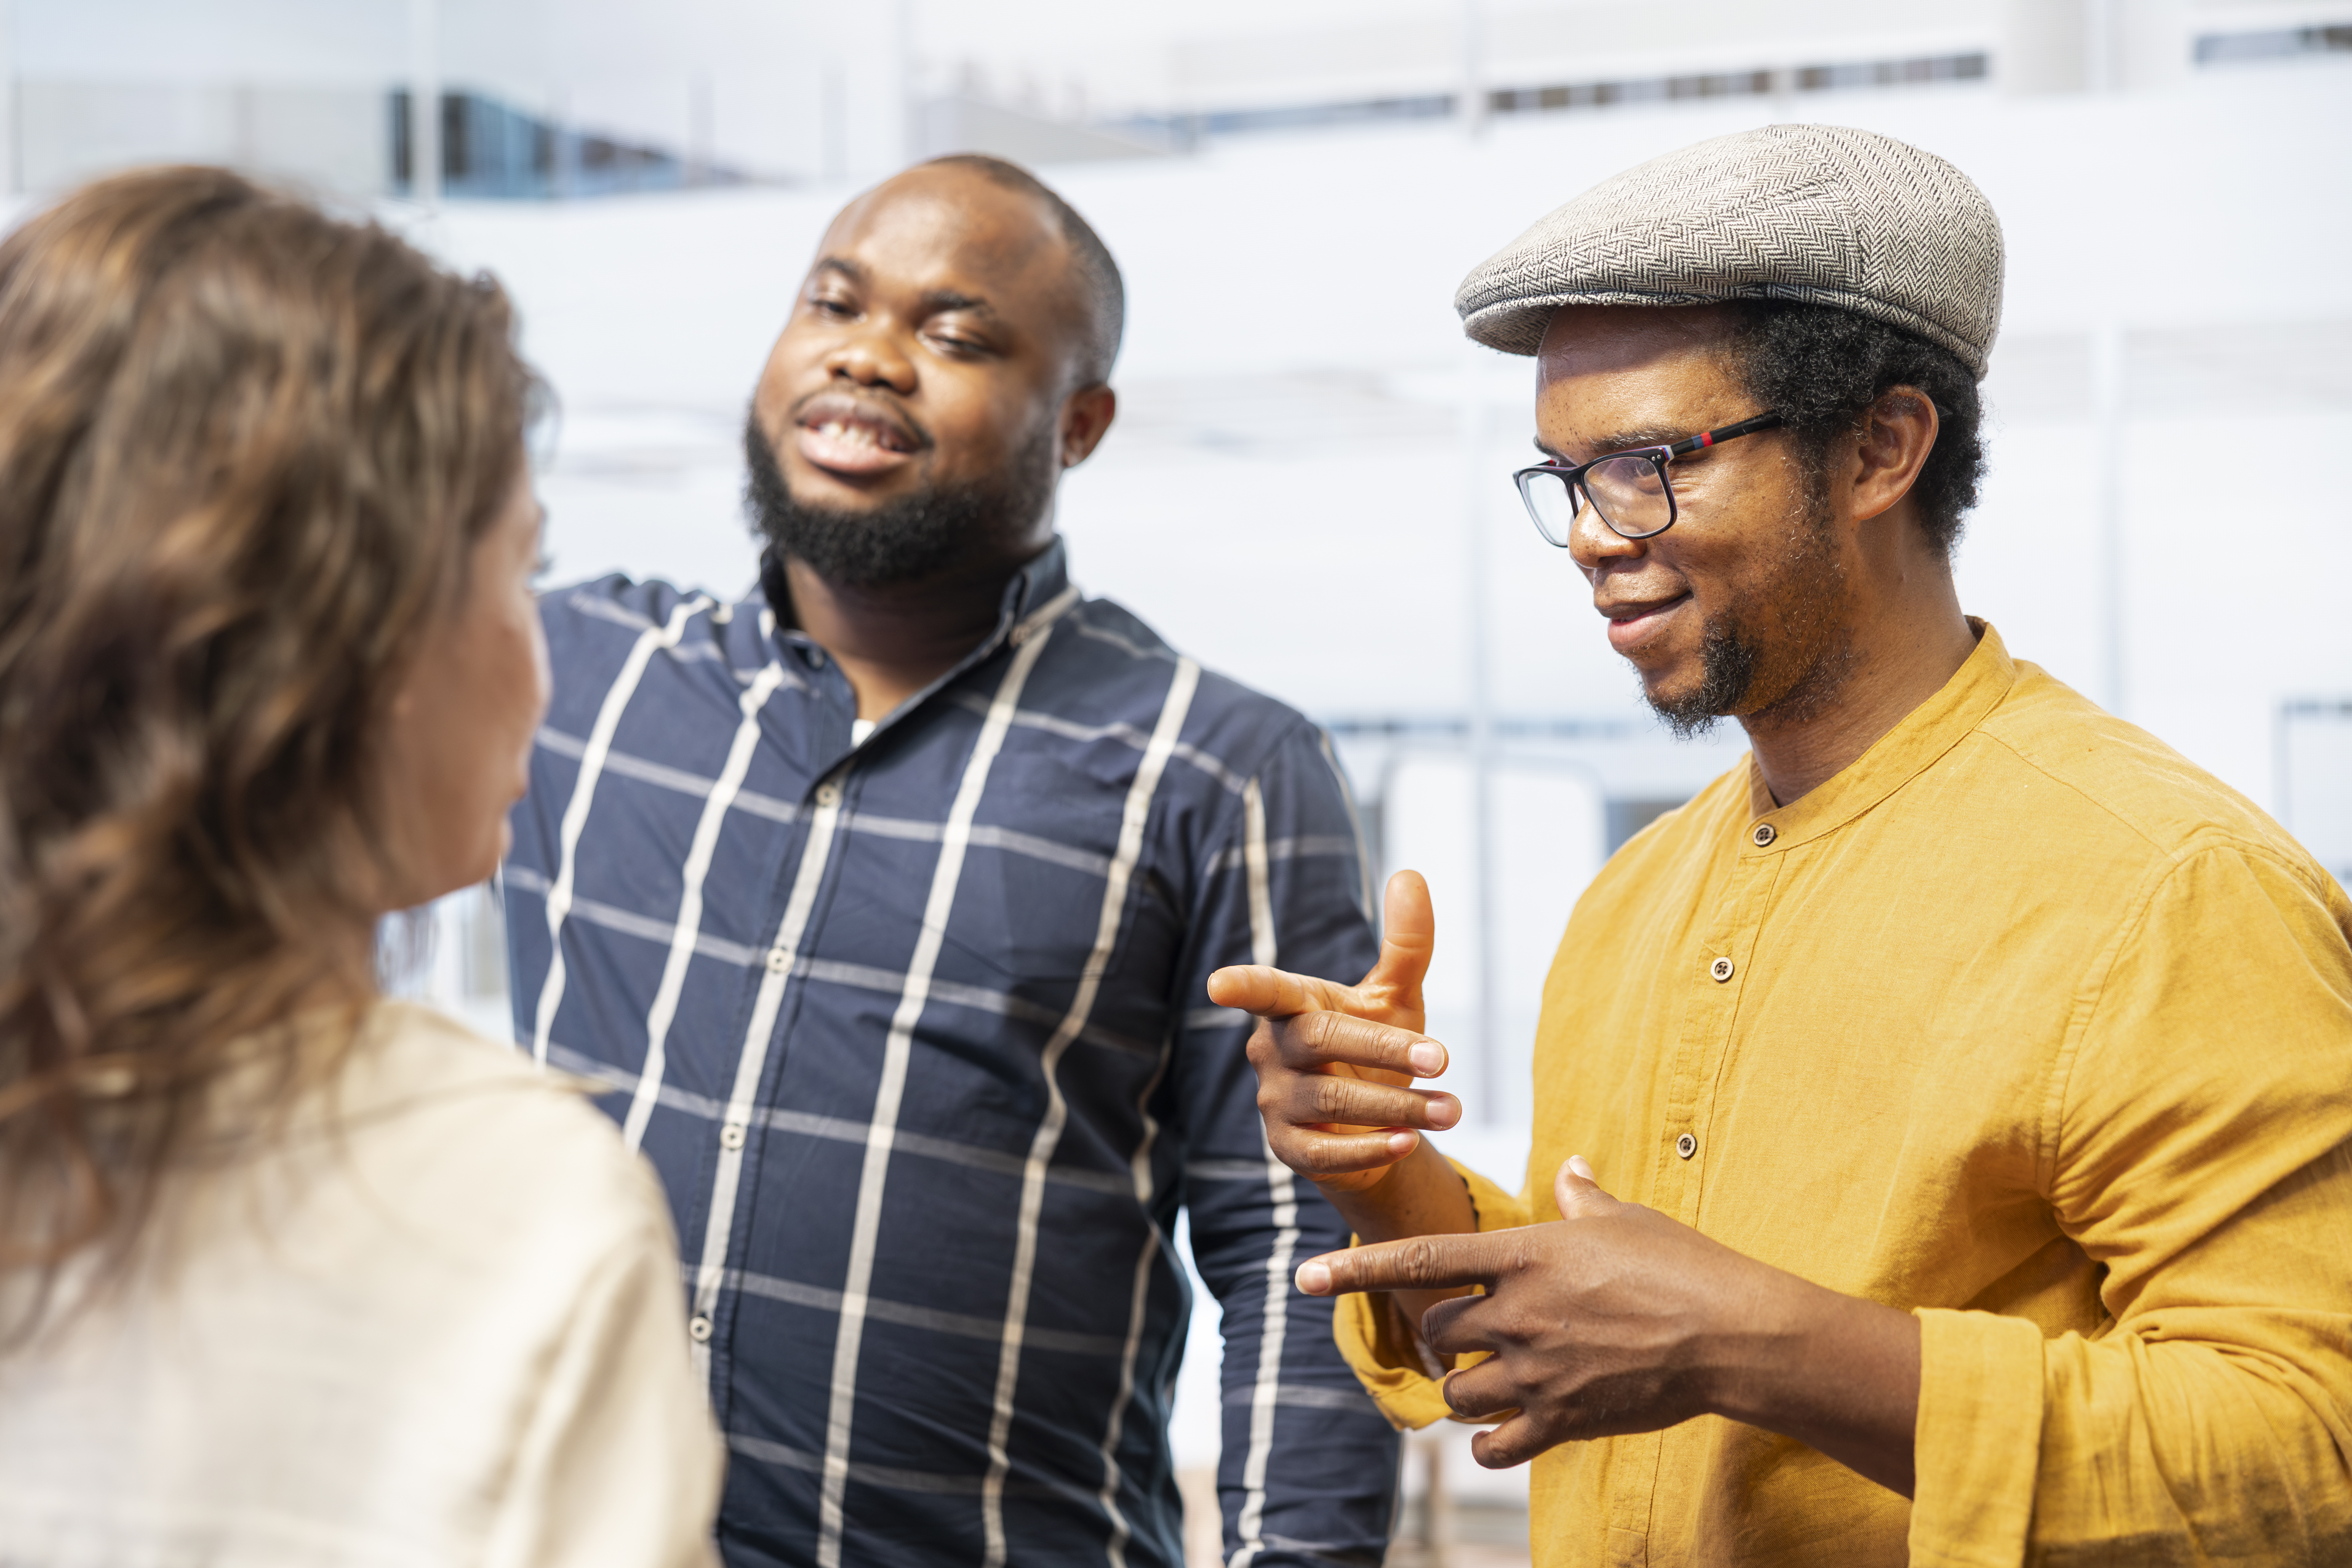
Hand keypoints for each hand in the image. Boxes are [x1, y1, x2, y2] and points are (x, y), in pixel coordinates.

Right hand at [1207, 871, 1459, 1193]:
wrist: (1372, 1126)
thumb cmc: (1376, 1049)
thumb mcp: (1393, 995)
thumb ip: (1404, 943)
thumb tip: (1410, 874)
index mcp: (1293, 1005)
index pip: (1265, 990)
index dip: (1242, 986)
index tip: (1217, 984)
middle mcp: (1274, 1050)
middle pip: (1320, 1040)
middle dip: (1382, 1047)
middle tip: (1442, 1058)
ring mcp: (1276, 1101)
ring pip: (1330, 1101)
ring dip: (1397, 1106)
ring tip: (1453, 1109)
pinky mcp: (1289, 1149)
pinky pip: (1323, 1154)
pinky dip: (1370, 1149)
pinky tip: (1408, 1143)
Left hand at [1292, 1157, 1921, 1494]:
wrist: (1734, 1333)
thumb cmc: (1683, 1266)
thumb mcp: (1627, 1219)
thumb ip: (1583, 1197)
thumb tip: (1569, 1169)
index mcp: (1526, 1255)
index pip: (1420, 1258)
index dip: (1356, 1267)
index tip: (1304, 1275)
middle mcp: (1519, 1312)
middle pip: (1438, 1333)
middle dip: (1442, 1336)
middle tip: (1466, 1336)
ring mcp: (1539, 1369)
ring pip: (1457, 1391)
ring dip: (1462, 1389)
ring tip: (1489, 1380)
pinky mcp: (1564, 1419)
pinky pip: (1496, 1444)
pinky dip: (1490, 1442)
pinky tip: (1502, 1431)